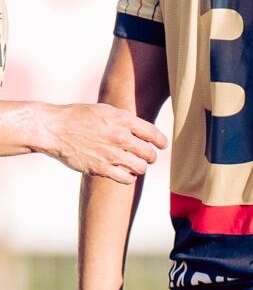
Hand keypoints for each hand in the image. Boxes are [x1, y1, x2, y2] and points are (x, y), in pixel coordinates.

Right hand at [39, 103, 164, 183]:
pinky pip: (126, 178)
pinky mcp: (100, 168)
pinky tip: (126, 173)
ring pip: (140, 167)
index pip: (153, 134)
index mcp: (123, 120)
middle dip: (151, 157)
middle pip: (149, 153)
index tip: (162, 145)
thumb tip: (142, 130)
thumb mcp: (105, 110)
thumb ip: (125, 120)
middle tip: (148, 158)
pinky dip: (129, 177)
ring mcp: (110, 153)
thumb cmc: (78, 117)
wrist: (53, 128)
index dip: (161, 142)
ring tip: (136, 166)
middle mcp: (120, 137)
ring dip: (140, 168)